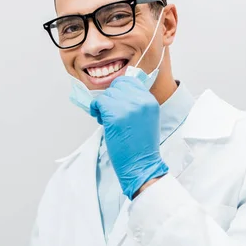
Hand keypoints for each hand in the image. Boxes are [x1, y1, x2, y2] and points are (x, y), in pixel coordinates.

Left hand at [90, 76, 168, 198]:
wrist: (141, 164)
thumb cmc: (140, 146)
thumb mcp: (145, 117)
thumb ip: (135, 103)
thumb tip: (116, 92)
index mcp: (149, 101)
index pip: (129, 81)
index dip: (118, 90)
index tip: (115, 101)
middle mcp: (140, 101)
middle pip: (116, 86)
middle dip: (110, 98)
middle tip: (109, 112)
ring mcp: (128, 107)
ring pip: (106, 95)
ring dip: (102, 106)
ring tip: (107, 119)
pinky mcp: (115, 116)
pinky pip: (99, 103)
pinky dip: (95, 110)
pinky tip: (101, 120)